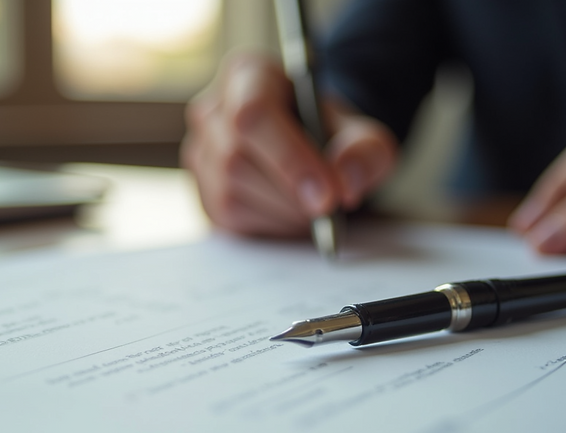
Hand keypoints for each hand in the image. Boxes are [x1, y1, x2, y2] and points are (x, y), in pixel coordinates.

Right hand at [181, 53, 396, 236]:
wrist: (310, 147)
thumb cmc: (329, 132)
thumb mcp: (362, 132)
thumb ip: (365, 151)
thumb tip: (346, 182)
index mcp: (248, 75)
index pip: (253, 114)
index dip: (290, 159)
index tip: (328, 195)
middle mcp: (212, 109)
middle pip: (237, 159)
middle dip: (290, 193)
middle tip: (329, 209)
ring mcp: (200, 151)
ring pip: (230, 193)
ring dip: (281, 211)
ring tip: (313, 208)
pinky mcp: (202, 190)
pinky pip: (228, 217)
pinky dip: (268, 224)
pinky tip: (290, 212)